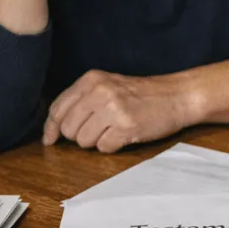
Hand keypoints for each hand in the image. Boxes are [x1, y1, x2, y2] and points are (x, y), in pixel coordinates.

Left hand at [42, 70, 197, 152]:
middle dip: (79, 136)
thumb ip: (81, 101)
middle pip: (68, 128)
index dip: (52, 127)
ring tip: (114, 130)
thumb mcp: (108, 86)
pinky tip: (125, 135)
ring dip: (97, 141)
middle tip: (99, 129)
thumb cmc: (142, 94)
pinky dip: (113, 146)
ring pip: (84, 141)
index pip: (58, 108)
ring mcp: (113, 109)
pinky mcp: (126, 126)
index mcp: (91, 79)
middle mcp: (99, 91)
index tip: (51, 139)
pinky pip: (104, 148)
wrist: (177, 96)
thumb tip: (52, 131)